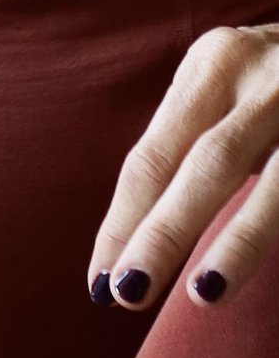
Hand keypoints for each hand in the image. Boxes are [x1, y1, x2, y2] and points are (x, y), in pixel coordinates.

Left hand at [90, 21, 278, 310]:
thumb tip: (132, 239)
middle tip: (126, 294)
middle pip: (206, 164)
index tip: (97, 283)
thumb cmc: (276, 85)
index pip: (154, 153)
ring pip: (276, 185)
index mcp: (216, 63)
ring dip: (239, 241)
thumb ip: (191, 147)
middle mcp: (267, 78)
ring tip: (202, 294)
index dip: (123, 220)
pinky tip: (257, 272)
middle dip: (163, 232)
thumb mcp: (230, 91)